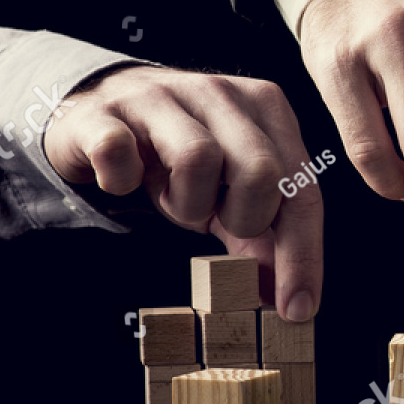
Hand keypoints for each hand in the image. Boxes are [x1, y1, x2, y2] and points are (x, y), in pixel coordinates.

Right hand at [44, 66, 321, 321]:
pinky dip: (121, 182)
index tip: (296, 309)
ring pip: (197, 159)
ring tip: (173, 198)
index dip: (303, 255)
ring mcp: (161, 96)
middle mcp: (220, 94)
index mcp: (267, 108)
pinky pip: (119, 152)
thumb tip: (290, 300)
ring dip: (185, 203)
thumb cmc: (180, 157)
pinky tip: (123, 180)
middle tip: (215, 219)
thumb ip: (266, 237)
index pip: (302, 189)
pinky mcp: (104, 112)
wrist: (101, 111)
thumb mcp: (231, 193)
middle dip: (242, 219)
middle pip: (261, 172)